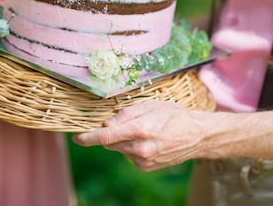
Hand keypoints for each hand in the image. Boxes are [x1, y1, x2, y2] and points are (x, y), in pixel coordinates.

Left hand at [72, 99, 208, 170]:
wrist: (196, 135)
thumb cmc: (173, 115)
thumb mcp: (150, 105)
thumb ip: (125, 113)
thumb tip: (106, 122)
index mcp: (140, 129)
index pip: (106, 136)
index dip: (88, 137)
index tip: (76, 137)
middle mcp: (141, 148)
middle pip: (110, 143)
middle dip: (109, 134)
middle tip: (120, 124)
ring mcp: (144, 160)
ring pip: (120, 150)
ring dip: (122, 140)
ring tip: (142, 131)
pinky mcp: (146, 168)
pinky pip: (129, 156)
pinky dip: (131, 148)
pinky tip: (147, 141)